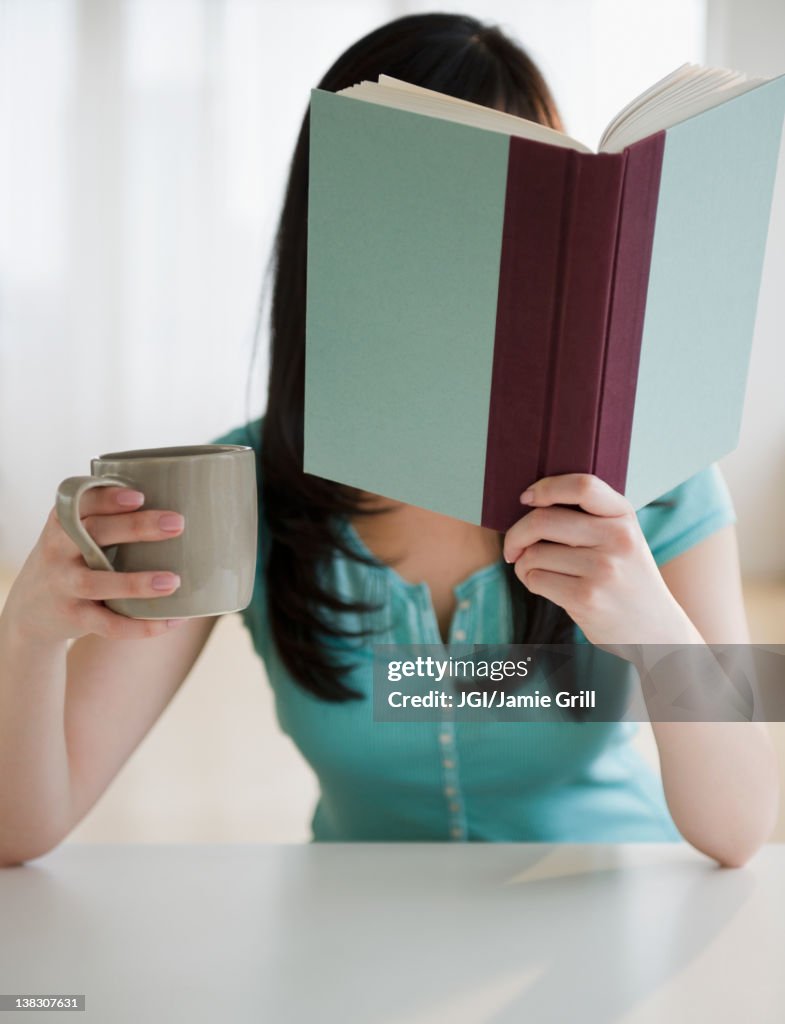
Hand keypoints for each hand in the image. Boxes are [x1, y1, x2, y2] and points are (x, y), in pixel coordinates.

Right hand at [3, 488, 187, 644]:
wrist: (30, 609)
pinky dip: (141, 626)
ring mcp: (63, 585)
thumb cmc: (72, 558)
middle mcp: (58, 550)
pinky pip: (108, 625)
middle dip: (136, 527)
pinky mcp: (73, 617)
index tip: (140, 495)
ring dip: (136, 583)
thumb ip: (107, 517)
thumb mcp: (75, 533)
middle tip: (177, 524)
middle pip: (95, 534)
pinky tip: (172, 620)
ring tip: (173, 581)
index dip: (108, 498)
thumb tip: (178, 501)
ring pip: (98, 583)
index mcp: (63, 522)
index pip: (82, 502)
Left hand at [502, 473, 700, 647]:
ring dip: (523, 563)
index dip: (546, 488)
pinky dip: (530, 581)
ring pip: (534, 553)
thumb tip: (530, 503)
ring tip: (537, 571)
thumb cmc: (626, 579)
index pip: (582, 486)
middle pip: (543, 520)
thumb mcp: (622, 539)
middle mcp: (617, 539)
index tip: (527, 498)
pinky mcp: (586, 598)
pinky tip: (544, 586)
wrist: (654, 631)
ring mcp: (602, 569)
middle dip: (516, 534)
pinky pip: (535, 579)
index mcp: (624, 516)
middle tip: (513, 546)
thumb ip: (590, 517)